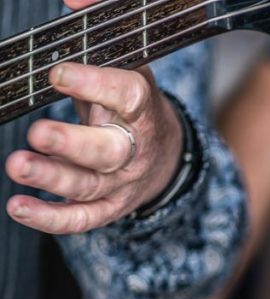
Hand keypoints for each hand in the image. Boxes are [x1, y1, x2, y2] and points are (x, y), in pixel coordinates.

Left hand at [6, 1, 183, 233]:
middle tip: (38, 133)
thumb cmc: (134, 106)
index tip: (57, 72)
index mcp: (140, 108)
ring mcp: (121, 182)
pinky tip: (20, 206)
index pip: (126, 95)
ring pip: (89, 185)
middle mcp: (132, 148)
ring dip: (52, 178)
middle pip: (107, 151)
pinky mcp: (109, 206)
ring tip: (19, 166)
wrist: (164, 155)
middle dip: (71, 144)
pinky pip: (82, 218)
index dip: (94, 84)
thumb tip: (72, 0)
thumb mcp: (128, 65)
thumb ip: (100, 30)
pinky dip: (50, 217)